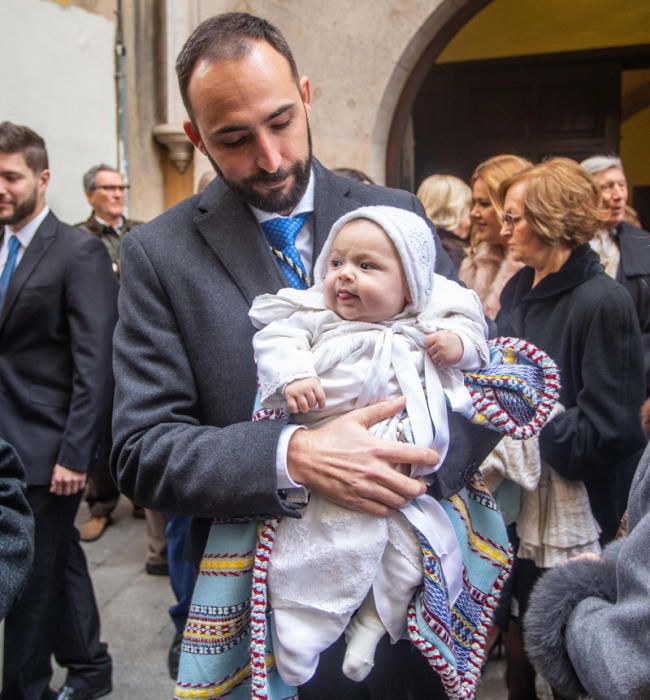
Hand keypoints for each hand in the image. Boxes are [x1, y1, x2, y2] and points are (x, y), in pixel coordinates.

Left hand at [50, 464, 86, 495]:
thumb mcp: (56, 471)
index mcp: (59, 478)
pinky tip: (77, 482)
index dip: (59, 491)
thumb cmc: (63, 463)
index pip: (59, 492)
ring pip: (74, 491)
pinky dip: (79, 486)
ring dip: (73, 489)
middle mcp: (67, 480)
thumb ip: (54, 481)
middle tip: (66, 488)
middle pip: (67, 493)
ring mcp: (75, 479)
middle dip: (66, 491)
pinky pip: (81, 487)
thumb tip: (52, 490)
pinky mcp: (82, 477)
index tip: (60, 489)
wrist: (74, 454)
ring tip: (72, 485)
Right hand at [284, 377, 325, 413]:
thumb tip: (321, 405)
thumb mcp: (314, 382)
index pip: (321, 397)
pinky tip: (296, 408)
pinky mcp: (289, 394)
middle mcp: (305, 387)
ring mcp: (297, 391)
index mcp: (314, 384)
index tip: (321, 407)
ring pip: (304, 406)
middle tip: (309, 404)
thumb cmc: (306, 381)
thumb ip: (318, 391)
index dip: (322, 404)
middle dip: (312, 405)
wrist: (292, 374)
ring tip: (304, 407)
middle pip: (312, 402)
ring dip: (305, 409)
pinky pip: (293, 406)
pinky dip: (295, 409)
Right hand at [286, 397, 436, 515]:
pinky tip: (389, 501)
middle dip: (421, 486)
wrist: (304, 457)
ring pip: (399, 501)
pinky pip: (381, 511)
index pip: (415, 455)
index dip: (431, 458)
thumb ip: (381, 409)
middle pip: (412, 487)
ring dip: (406, 498)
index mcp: (378, 449)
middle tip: (420, 482)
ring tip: (406, 492)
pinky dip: (390, 508)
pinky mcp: (355, 500)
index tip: (434, 459)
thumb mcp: (355, 418)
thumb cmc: (330, 436)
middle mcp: (375, 471)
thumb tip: (402, 400)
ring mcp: (365, 488)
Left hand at [424, 330, 462, 366]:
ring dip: (436, 358)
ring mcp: (443, 353)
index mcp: (438, 337)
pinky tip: (445, 358)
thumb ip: (432, 336)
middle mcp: (440, 345)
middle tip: (439, 349)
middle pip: (429, 351)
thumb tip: (420, 340)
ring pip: (432, 359)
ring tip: (442, 353)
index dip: (428, 344)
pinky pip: (438, 364)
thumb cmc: (450, 339)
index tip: (432, 344)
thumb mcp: (442, 333)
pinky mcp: (446, 361)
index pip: (425, 342)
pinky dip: (440, 363)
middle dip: (432, 351)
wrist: (463, 345)